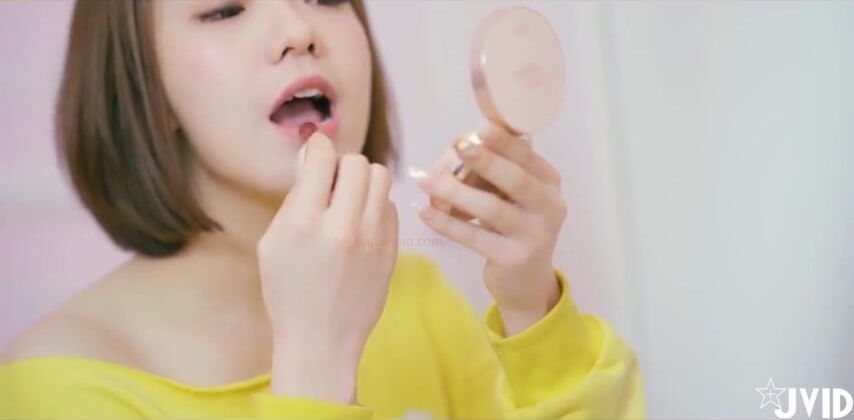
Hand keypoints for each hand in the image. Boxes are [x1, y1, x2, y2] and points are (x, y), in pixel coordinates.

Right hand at [258, 132, 398, 402]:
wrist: (321, 340)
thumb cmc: (288, 293)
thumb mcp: (271, 244)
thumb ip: (293, 200)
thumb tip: (312, 162)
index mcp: (304, 222)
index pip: (323, 157)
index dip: (317, 148)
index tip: (315, 154)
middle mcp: (343, 226)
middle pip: (357, 162)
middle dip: (342, 165)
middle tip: (332, 182)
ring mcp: (373, 238)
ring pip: (382, 178)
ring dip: (364, 181)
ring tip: (349, 199)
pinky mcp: (392, 249)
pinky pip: (390, 206)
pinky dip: (375, 206)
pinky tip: (361, 224)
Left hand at [410, 126, 564, 334]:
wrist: (526, 282)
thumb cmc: (514, 227)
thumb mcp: (515, 197)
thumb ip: (497, 174)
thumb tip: (458, 144)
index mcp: (550, 183)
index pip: (528, 157)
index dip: (504, 142)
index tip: (479, 128)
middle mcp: (549, 207)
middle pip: (515, 180)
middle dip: (485, 161)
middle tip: (457, 146)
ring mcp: (534, 236)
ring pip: (491, 208)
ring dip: (454, 192)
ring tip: (425, 180)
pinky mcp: (512, 259)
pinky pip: (474, 236)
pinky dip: (446, 223)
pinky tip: (425, 212)